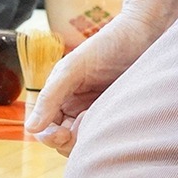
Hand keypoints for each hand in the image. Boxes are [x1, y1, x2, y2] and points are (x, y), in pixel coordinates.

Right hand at [24, 8, 167, 154]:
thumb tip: (30, 127)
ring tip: (103, 118)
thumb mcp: (73, 69)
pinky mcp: (116, 117)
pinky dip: (105, 138)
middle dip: (69, 141)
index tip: (64, 134)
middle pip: (62, 141)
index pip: (44, 128)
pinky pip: (104, 138)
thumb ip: (50, 97)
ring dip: (88, 140)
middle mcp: (75, 107)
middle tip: (86, 124)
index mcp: (59, 95)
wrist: (146, 34)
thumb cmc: (108, 45)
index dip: (49, 137)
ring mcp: (96, 113)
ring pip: (84, 143)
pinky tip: (114, 121)